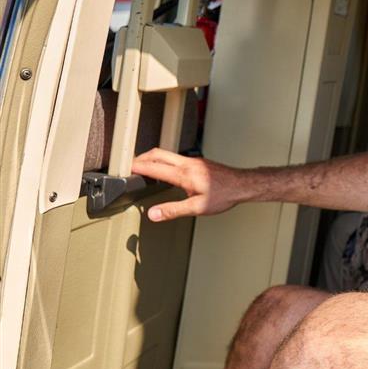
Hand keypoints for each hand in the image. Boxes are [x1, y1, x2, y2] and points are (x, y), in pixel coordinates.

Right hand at [132, 148, 247, 220]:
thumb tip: (153, 214)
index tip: (122, 169)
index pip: (153, 166)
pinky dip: (163, 161)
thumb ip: (173, 210)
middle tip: (128, 166)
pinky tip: (164, 172)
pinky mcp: (198, 163)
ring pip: (166, 154)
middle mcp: (187, 163)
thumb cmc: (225, 195)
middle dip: (140, 158)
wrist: (243, 185)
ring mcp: (193, 161)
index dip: (135, 167)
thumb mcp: (197, 208)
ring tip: (142, 168)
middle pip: (157, 153)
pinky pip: (175, 158)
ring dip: (152, 159)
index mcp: (184, 174)